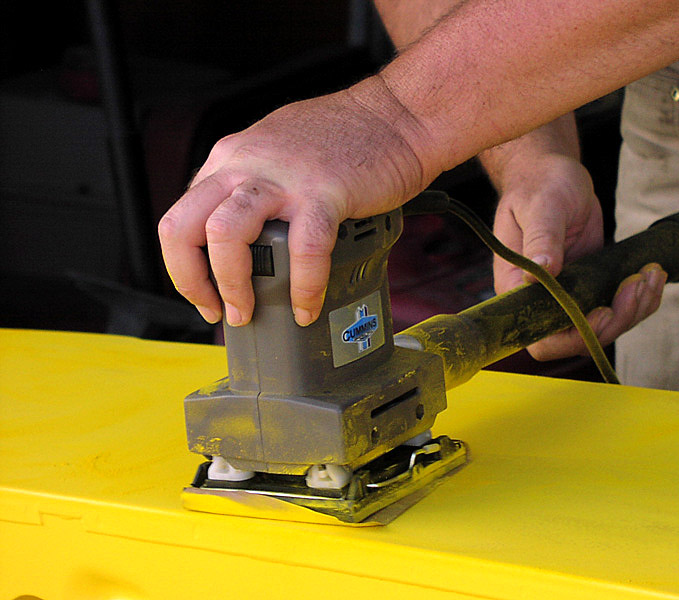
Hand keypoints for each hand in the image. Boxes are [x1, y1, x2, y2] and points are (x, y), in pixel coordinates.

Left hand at [158, 77, 429, 326]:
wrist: (398, 114)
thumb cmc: (348, 137)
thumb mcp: (277, 152)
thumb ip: (253, 186)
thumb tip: (244, 236)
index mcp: (230, 157)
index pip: (181, 217)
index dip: (184, 267)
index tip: (204, 294)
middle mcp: (245, 164)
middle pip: (185, 227)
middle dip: (193, 281)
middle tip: (220, 310)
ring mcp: (283, 178)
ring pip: (226, 235)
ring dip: (232, 284)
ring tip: (250, 310)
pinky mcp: (324, 193)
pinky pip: (302, 250)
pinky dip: (302, 287)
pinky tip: (307, 305)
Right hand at [491, 153, 665, 360]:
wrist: (553, 175)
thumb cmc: (539, 186)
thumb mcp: (541, 207)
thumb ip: (541, 239)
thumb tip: (540, 272)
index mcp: (516, 289)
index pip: (539, 337)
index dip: (572, 336)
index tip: (602, 311)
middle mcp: (540, 301)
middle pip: (576, 339)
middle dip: (612, 324)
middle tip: (636, 287)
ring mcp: (567, 296)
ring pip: (601, 328)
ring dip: (633, 310)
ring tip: (651, 275)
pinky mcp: (590, 286)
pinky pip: (615, 308)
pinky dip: (639, 299)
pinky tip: (652, 275)